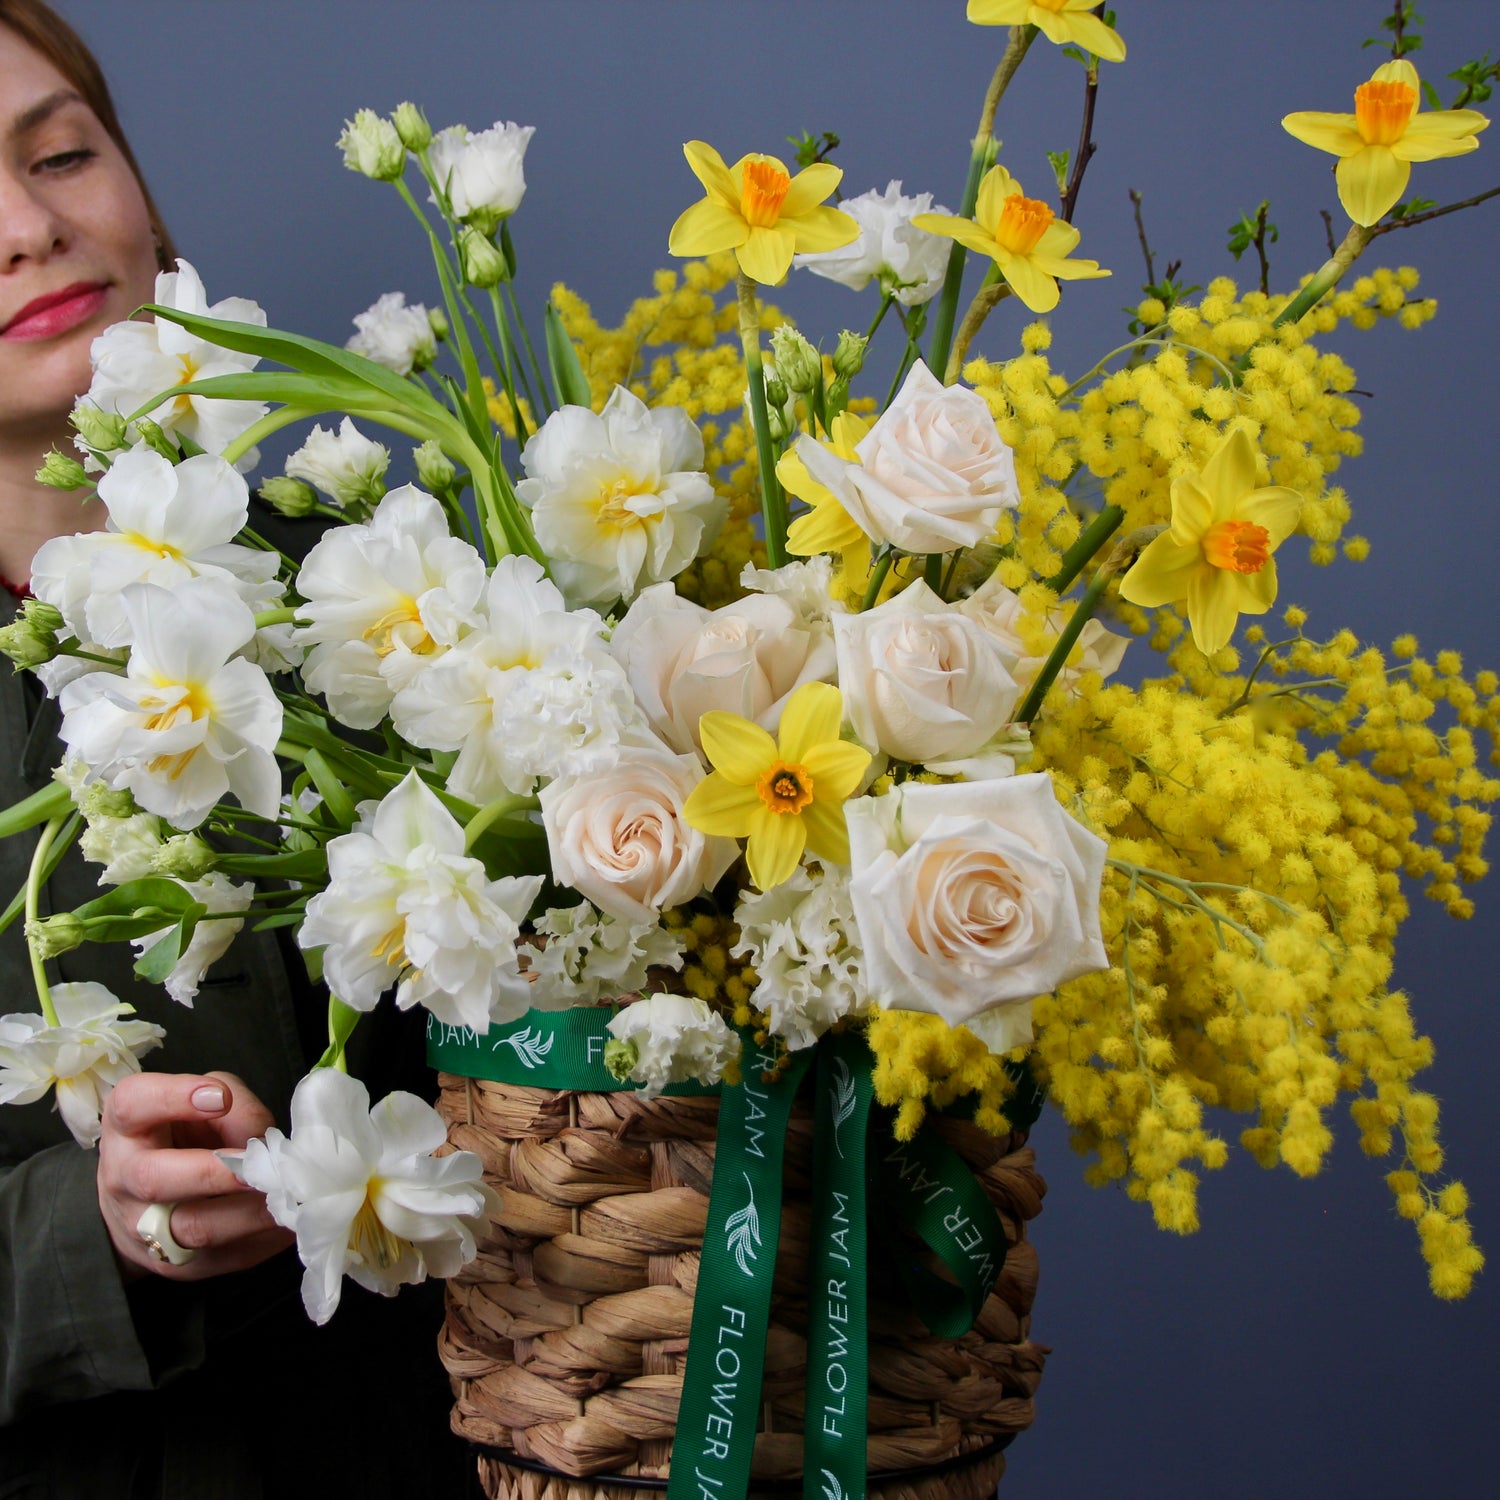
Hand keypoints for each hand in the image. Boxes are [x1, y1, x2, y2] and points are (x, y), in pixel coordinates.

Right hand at [96, 1070, 293, 1281]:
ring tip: (288, 1193)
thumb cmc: (182, 1135)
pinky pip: (226, 1256)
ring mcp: (146, 1229)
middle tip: (262, 1163)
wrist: (144, 1202)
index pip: (132, 1104)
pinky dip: (266, 1238)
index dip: (175, 1098)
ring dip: (251, 1212)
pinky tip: (290, 1220)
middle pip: (155, 1179)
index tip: (220, 1097)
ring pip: (195, 1228)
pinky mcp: (178, 1265)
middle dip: (216, 1172)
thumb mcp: (201, 1102)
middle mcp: (124, 1178)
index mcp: (127, 1125)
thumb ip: (233, 1105)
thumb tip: (262, 1139)